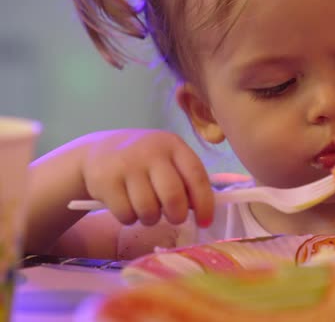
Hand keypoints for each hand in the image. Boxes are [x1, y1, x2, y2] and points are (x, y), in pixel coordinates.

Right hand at [79, 129, 213, 226]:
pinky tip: (127, 206)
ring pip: (149, 210)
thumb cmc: (143, 161)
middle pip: (173, 196)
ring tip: (147, 210)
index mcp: (173, 145)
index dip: (205, 203)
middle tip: (174, 218)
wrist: (97, 152)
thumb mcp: (166, 160)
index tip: (205, 222)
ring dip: (151, 218)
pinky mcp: (106, 180)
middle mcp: (151, 151)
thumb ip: (185, 180)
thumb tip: (201, 211)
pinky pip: (126, 214)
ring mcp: (126, 165)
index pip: (196, 176)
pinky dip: (130, 218)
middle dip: (177, 215)